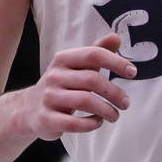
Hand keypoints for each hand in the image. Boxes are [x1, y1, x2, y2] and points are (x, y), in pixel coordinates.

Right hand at [18, 33, 135, 139]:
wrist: (28, 110)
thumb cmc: (61, 86)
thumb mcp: (76, 66)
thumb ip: (96, 52)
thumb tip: (116, 37)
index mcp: (63, 59)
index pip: (93, 54)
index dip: (116, 62)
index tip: (132, 73)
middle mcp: (54, 76)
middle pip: (91, 80)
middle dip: (114, 92)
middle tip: (126, 103)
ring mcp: (49, 97)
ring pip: (84, 101)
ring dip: (106, 110)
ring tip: (115, 115)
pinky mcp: (46, 119)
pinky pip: (73, 123)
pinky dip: (90, 124)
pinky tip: (97, 122)